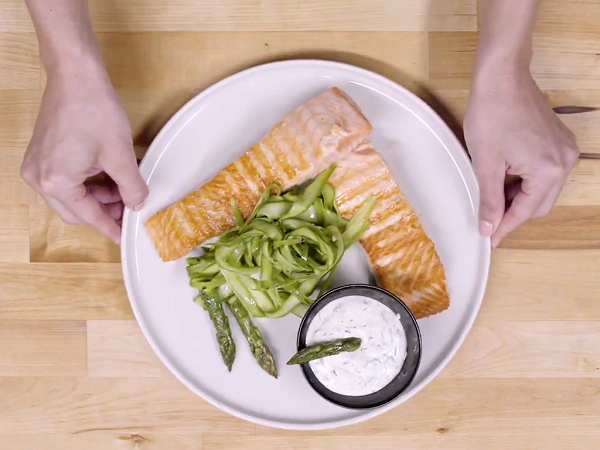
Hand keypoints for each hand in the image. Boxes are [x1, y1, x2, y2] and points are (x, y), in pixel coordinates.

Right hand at [20, 62, 147, 243]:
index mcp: (56, 182)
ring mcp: (36, 165)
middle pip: (75, 211)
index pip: (88, 216)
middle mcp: (39, 178)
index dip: (110, 226)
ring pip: (69, 197)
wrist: (75, 76)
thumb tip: (137, 204)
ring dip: (96, 198)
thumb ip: (132, 187)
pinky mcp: (40, 155)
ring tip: (122, 189)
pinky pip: (63, 182)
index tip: (123, 235)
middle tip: (128, 207)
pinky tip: (106, 177)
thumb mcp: (121, 155)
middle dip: (103, 212)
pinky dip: (85, 184)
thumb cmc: (93, 110)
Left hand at [464, 69, 578, 247]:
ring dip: (520, 196)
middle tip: (488, 218)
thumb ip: (490, 199)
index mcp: (548, 170)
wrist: (501, 75)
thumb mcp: (485, 163)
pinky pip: (545, 171)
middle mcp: (564, 161)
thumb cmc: (491, 114)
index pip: (526, 212)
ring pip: (543, 189)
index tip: (489, 238)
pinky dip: (526, 180)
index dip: (505, 227)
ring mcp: (564, 148)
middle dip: (514, 213)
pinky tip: (505, 176)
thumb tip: (488, 227)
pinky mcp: (558, 139)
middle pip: (540, 204)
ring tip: (492, 193)